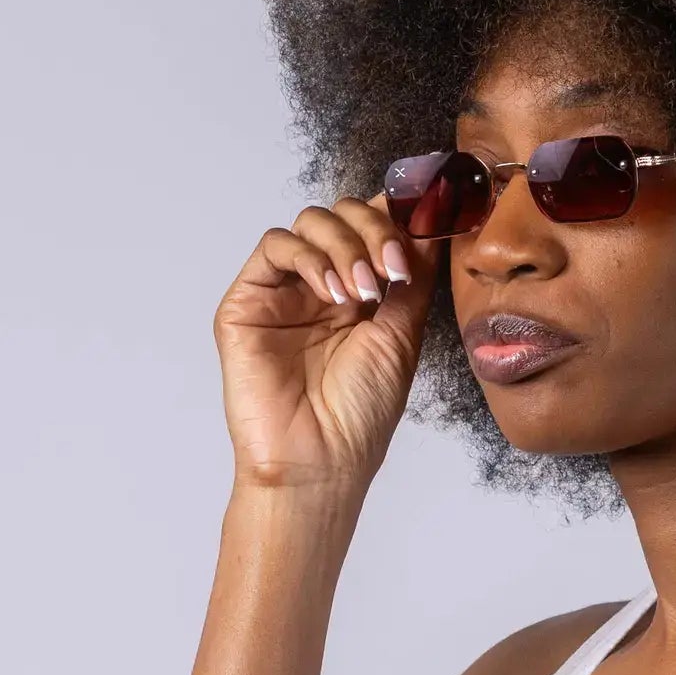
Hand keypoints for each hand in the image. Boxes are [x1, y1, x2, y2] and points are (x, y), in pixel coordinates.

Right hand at [213, 191, 436, 493]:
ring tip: (364, 292)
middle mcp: (322, 287)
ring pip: (311, 221)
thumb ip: (412, 277)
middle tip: (392, 270)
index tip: (424, 225)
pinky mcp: (248, 301)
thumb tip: (427, 224)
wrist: (320, 459)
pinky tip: (332, 294)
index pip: (374, 227)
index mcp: (362, 295)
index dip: (397, 216)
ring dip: (345, 244)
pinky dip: (309, 257)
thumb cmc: (360, 413)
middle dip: (374, 229)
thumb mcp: (402, 335)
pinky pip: (274, 246)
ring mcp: (285, 292)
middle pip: (344, 214)